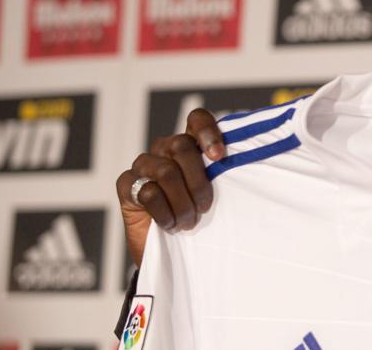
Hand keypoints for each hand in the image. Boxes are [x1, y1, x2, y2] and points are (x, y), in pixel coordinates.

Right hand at [114, 108, 224, 266]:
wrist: (171, 252)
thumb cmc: (199, 217)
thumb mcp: (217, 195)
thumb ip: (223, 174)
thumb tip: (246, 161)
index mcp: (190, 143)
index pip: (196, 119)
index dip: (208, 132)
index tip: (219, 157)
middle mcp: (165, 148)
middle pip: (182, 146)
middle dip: (198, 182)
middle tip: (205, 208)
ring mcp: (143, 164)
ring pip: (166, 171)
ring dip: (182, 203)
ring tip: (188, 222)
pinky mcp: (125, 184)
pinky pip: (147, 192)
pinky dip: (164, 213)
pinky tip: (169, 225)